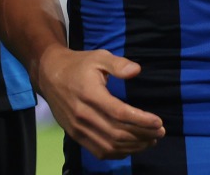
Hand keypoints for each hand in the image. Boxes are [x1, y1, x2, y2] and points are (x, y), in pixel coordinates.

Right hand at [37, 46, 163, 159]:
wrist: (49, 75)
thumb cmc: (79, 65)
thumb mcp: (98, 57)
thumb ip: (118, 64)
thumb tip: (136, 70)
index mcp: (90, 94)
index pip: (119, 113)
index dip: (141, 120)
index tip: (159, 122)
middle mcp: (83, 114)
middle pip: (117, 132)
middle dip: (143, 135)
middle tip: (160, 132)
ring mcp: (78, 128)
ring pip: (110, 145)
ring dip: (134, 147)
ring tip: (151, 141)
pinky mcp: (76, 135)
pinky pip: (99, 151)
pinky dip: (119, 153)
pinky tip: (133, 147)